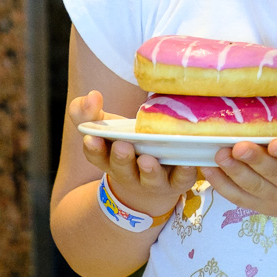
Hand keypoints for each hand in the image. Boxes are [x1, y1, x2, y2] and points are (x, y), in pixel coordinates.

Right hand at [68, 89, 197, 217]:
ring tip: (147, 160)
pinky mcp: (177, 181)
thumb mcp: (106, 126)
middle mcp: (129, 173)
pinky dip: (184, 173)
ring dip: (149, 170)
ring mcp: (153, 180)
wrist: (154, 180)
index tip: (90, 138)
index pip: (96, 155)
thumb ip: (89, 112)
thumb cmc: (127, 144)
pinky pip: (181, 180)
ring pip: (150, 179)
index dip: (93, 148)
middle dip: (121, 158)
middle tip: (122, 146)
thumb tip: (92, 95)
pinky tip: (187, 164)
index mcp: (109, 159)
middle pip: (122, 169)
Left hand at [202, 96, 276, 230]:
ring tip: (219, 154)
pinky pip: (241, 198)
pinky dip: (223, 186)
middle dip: (255, 161)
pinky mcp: (265, 205)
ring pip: (254, 188)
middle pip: (274, 174)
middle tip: (238, 146)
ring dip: (235, 172)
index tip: (275, 142)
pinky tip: (208, 168)